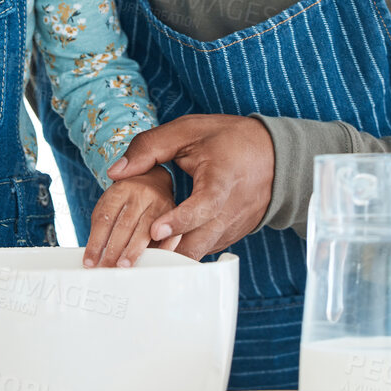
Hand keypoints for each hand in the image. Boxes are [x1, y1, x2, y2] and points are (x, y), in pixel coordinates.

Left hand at [82, 168, 176, 268]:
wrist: (155, 181)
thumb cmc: (128, 199)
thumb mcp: (110, 202)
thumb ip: (102, 225)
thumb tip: (95, 254)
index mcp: (120, 190)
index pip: (104, 219)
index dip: (95, 243)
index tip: (89, 261)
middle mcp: (140, 194)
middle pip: (124, 226)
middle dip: (113, 251)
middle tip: (105, 268)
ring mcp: (159, 202)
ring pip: (145, 231)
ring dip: (132, 252)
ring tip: (123, 266)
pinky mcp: (174, 212)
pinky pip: (169, 233)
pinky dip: (161, 249)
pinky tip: (152, 260)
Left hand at [104, 115, 274, 259]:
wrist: (274, 155)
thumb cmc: (229, 140)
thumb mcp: (188, 131)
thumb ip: (150, 147)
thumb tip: (116, 171)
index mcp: (222, 178)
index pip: (204, 206)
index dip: (180, 220)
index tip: (155, 229)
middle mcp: (231, 209)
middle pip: (199, 242)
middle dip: (166, 253)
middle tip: (132, 259)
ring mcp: (233, 227)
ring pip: (200, 253)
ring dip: (171, 257)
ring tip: (138, 259)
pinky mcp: (231, 237)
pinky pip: (204, 251)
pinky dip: (183, 253)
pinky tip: (158, 251)